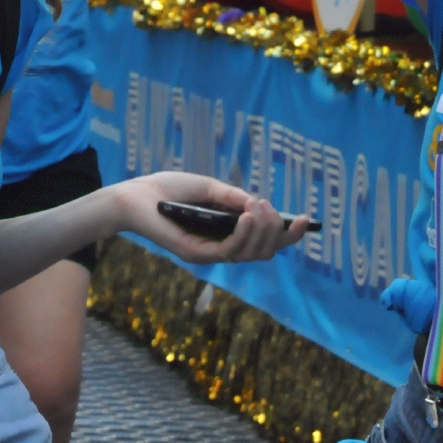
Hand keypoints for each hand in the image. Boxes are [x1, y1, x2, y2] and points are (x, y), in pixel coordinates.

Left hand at [114, 172, 310, 263]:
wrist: (137, 196)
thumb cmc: (170, 190)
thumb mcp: (211, 188)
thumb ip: (235, 197)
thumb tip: (260, 205)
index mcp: (229, 232)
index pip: (265, 242)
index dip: (288, 235)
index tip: (305, 220)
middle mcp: (222, 247)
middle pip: (264, 251)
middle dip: (275, 231)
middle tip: (269, 209)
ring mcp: (210, 254)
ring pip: (251, 254)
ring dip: (261, 231)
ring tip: (258, 209)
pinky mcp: (196, 255)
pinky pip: (228, 252)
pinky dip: (243, 235)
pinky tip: (247, 217)